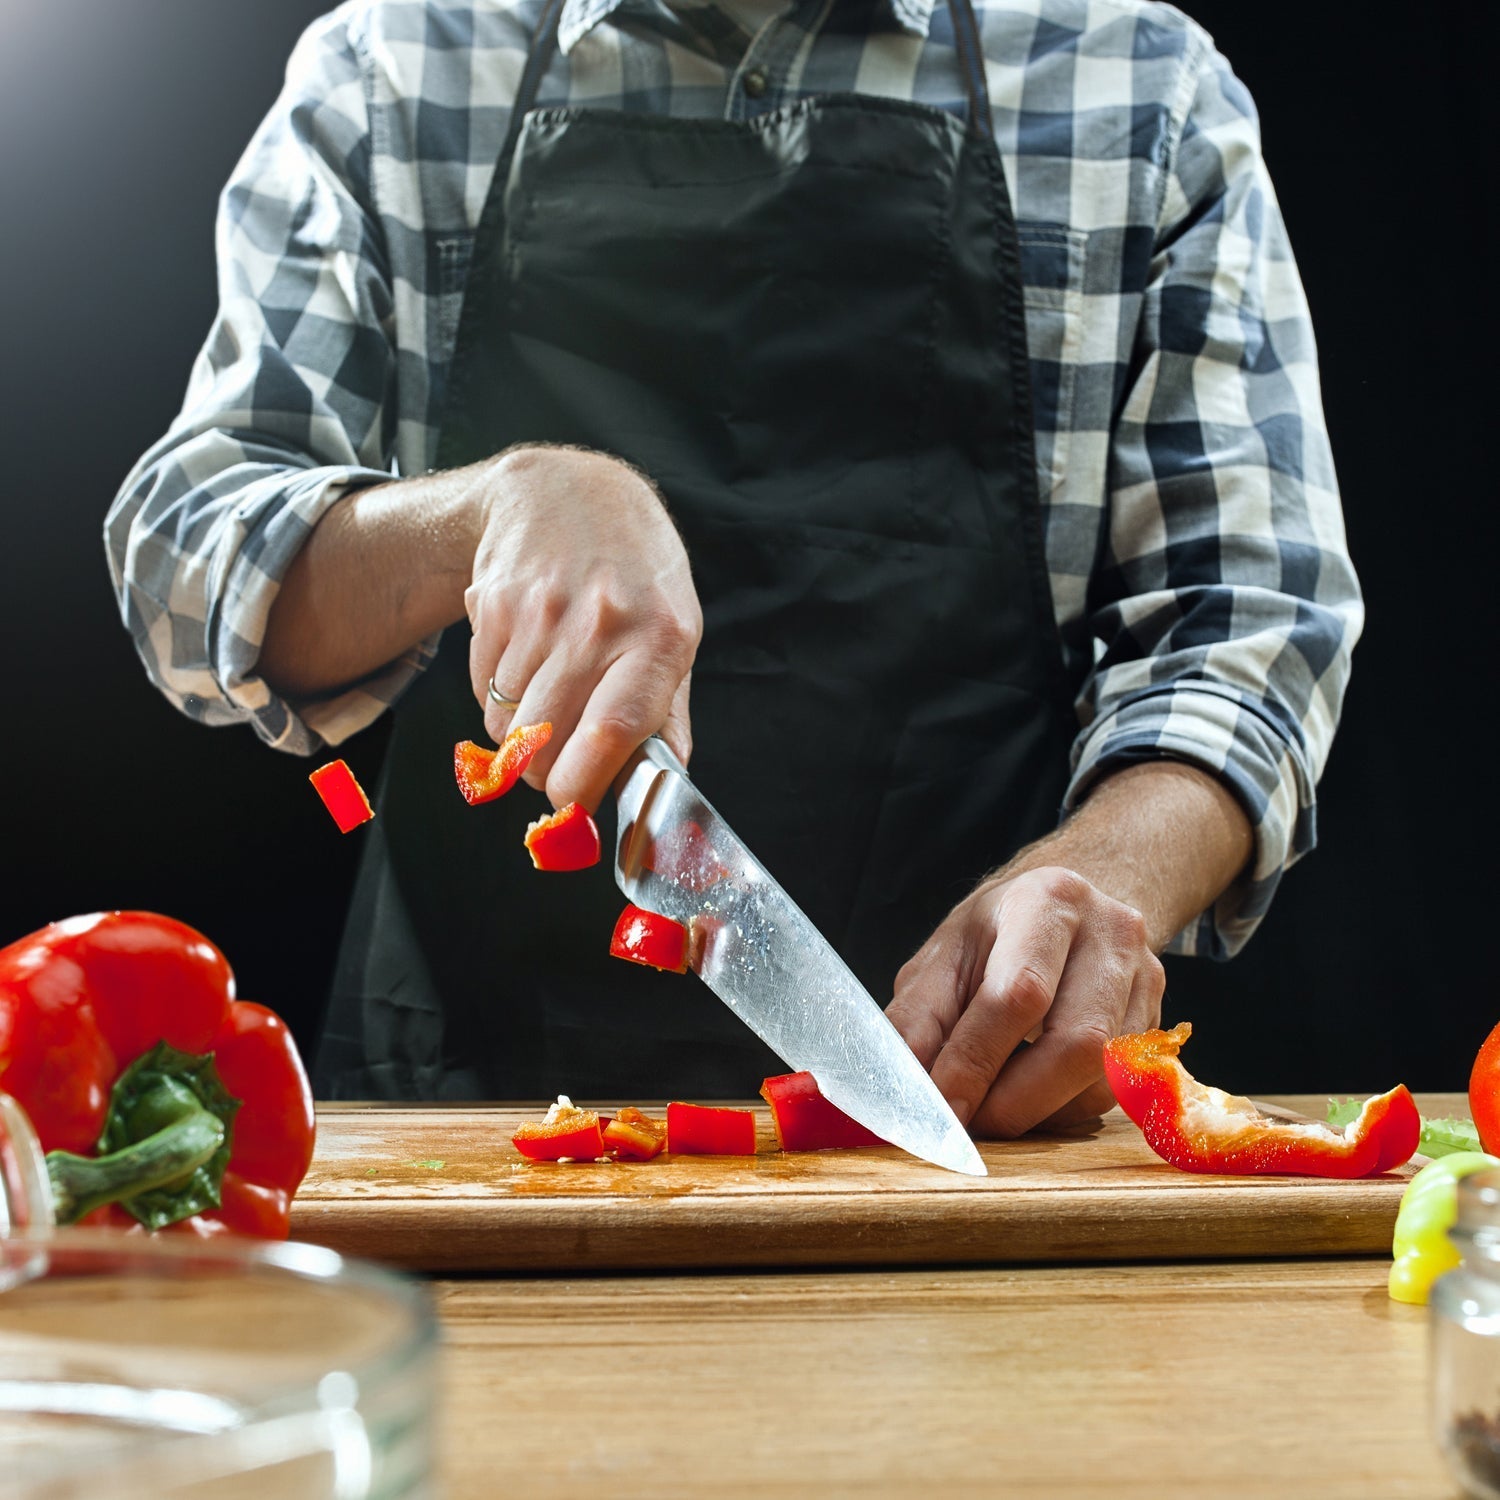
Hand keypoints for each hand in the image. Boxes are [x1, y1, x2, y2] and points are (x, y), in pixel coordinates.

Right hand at [467, 445, 701, 810]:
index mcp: (658, 638)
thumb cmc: (635, 573)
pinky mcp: (492, 604)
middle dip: (546, 774)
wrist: (567, 491)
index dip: (584, 785)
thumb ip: (667, 713)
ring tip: (545, 707)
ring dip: (519, 740)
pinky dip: (497, 703)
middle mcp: (598, 622)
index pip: (612, 731)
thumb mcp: (675, 631)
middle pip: (546, 741)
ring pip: (507, 725)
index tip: (575, 808)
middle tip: (558, 768)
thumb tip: (664, 781)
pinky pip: (482, 692)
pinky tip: (523, 670)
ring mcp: (541, 611)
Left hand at [885, 866, 1165, 1136]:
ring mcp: (1147, 977)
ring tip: (992, 1107)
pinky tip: (1030, 1096)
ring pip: (1102, 1078)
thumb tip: (902, 1088)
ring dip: (1038, 1113)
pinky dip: (1063, 1110)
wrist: (1068, 911)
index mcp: (1048, 899)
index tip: (942, 1111)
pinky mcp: (1159, 1021)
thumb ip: (918, 1018)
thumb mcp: (945, 955)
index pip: (1018, 994)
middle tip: (967, 1126)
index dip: (976, 1062)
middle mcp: (1111, 932)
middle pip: (1076, 1042)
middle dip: (1012, 1102)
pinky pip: (1116, 1092)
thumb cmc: (996, 935)